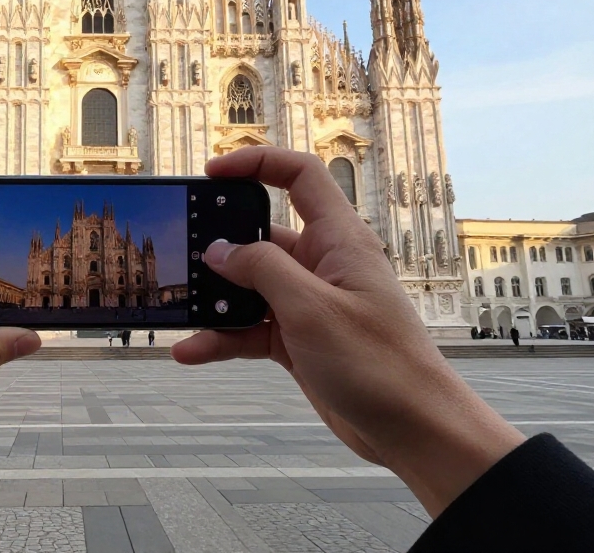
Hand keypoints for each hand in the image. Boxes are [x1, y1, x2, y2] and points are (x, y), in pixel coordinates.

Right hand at [172, 147, 523, 517]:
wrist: (412, 429)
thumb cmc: (381, 365)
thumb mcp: (312, 310)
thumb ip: (263, 271)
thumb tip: (220, 250)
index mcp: (340, 240)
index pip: (300, 178)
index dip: (258, 163)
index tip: (213, 172)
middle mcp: (325, 265)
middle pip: (263, 235)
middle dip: (222, 243)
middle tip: (183, 250)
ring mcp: (311, 303)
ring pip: (251, 286)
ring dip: (216, 298)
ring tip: (181, 309)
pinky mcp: (300, 339)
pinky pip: (251, 327)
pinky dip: (222, 337)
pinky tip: (191, 350)